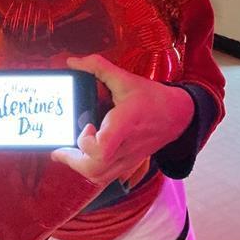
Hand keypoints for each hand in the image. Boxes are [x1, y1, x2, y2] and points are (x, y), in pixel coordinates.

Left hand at [51, 55, 193, 185]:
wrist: (178, 116)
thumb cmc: (151, 97)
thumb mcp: (125, 78)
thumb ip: (98, 67)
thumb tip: (72, 62)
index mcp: (125, 124)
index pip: (103, 149)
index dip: (87, 142)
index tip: (87, 125)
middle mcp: (126, 146)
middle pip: (95, 170)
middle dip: (73, 160)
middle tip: (61, 145)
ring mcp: (128, 159)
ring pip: (99, 177)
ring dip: (80, 166)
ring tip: (68, 151)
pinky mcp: (129, 164)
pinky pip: (106, 177)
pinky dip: (91, 170)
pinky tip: (84, 155)